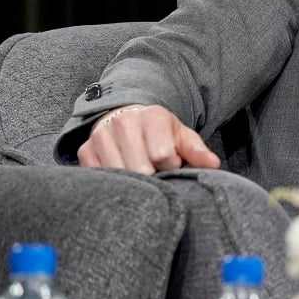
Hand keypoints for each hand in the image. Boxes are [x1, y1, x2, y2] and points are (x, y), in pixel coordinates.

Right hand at [76, 104, 220, 175]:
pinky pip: (100, 178)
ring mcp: (101, 136)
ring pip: (120, 175)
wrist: (127, 119)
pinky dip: (114, 182)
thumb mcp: (182, 138)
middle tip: (154, 169)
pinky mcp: (85, 151)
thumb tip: (214, 165)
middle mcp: (124, 122)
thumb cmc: (161, 134)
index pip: (162, 155)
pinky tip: (123, 174)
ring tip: (140, 169)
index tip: (170, 163)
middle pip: (141, 168)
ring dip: (133, 180)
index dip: (170, 166)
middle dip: (152, 175)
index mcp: (153, 117)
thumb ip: (198, 151)